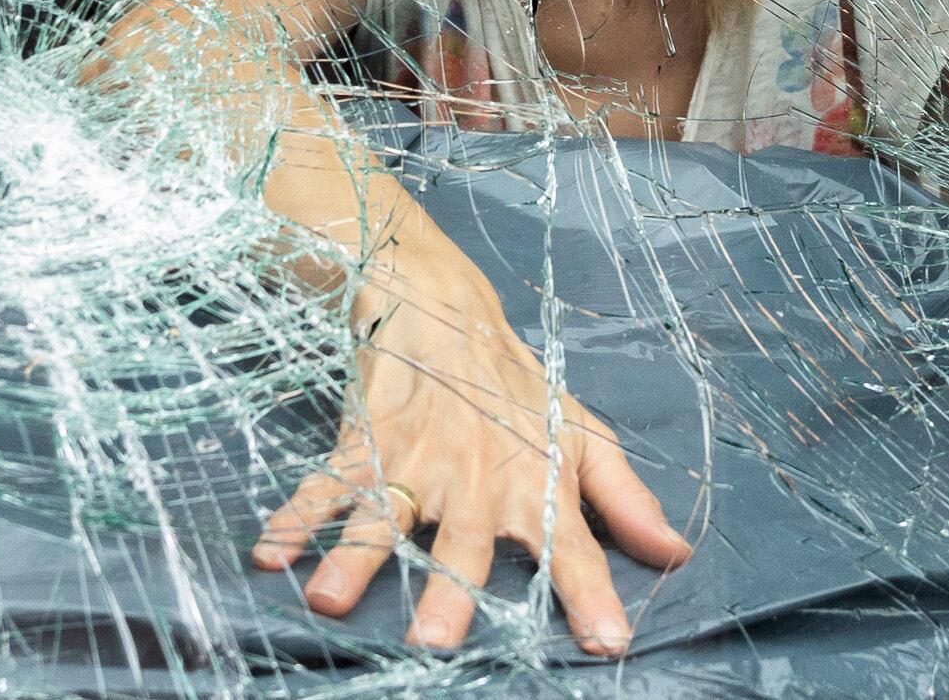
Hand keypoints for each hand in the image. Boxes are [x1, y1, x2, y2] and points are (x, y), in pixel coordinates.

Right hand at [252, 236, 692, 652]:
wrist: (445, 305)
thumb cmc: (519, 387)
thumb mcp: (582, 436)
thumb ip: (625, 500)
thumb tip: (677, 553)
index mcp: (536, 483)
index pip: (573, 546)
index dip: (591, 594)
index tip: (605, 643)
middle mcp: (477, 477)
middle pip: (463, 541)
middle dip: (449, 591)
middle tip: (433, 642)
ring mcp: (416, 458)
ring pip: (386, 514)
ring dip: (356, 558)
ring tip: (326, 602)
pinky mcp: (367, 438)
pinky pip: (329, 481)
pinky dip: (297, 516)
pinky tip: (270, 551)